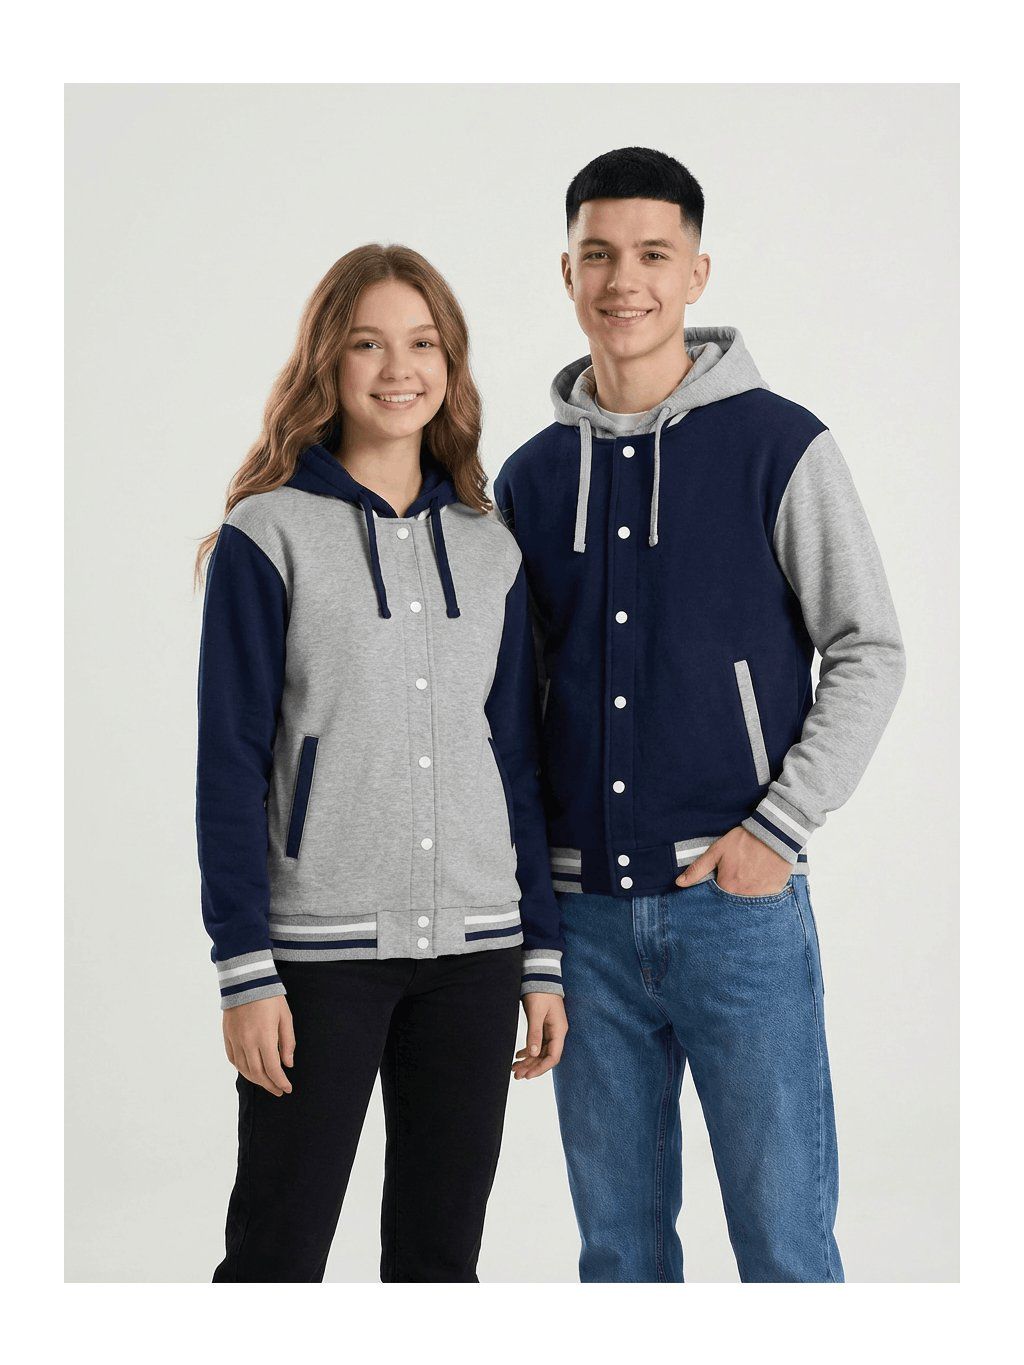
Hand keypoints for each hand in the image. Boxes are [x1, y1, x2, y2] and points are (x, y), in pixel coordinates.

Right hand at [222, 995, 295, 1095]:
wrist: (246, 980)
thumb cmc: (270, 997)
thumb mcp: (285, 1017)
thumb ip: (288, 1042)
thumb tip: (288, 1064)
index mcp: (264, 1037)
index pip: (273, 1069)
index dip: (280, 1082)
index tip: (287, 1089)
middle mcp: (248, 1042)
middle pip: (257, 1073)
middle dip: (269, 1085)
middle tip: (278, 1091)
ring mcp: (235, 1040)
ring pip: (244, 1069)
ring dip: (256, 1080)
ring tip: (267, 1083)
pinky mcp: (228, 1036)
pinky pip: (233, 1059)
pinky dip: (242, 1069)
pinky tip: (250, 1071)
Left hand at [512, 993, 567, 1080]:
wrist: (540, 975)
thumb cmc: (540, 992)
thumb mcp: (536, 1012)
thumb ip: (535, 1033)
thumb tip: (533, 1054)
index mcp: (559, 1030)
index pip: (553, 1057)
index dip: (541, 1068)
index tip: (528, 1075)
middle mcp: (557, 1032)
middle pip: (545, 1056)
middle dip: (531, 1067)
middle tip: (516, 1075)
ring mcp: (551, 1029)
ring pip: (540, 1051)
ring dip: (528, 1060)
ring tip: (514, 1068)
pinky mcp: (544, 1026)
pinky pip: (537, 1043)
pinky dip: (528, 1050)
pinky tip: (518, 1056)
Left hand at [676, 826, 790, 895]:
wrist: (775, 834)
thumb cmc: (744, 841)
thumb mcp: (717, 851)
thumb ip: (697, 869)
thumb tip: (679, 883)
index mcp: (727, 887)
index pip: (716, 898)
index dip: (718, 888)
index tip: (723, 879)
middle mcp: (743, 896)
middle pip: (732, 903)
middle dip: (732, 894)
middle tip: (738, 877)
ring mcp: (760, 897)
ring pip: (748, 903)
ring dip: (746, 895)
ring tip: (749, 878)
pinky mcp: (774, 893)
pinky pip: (764, 901)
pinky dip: (760, 893)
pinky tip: (760, 880)